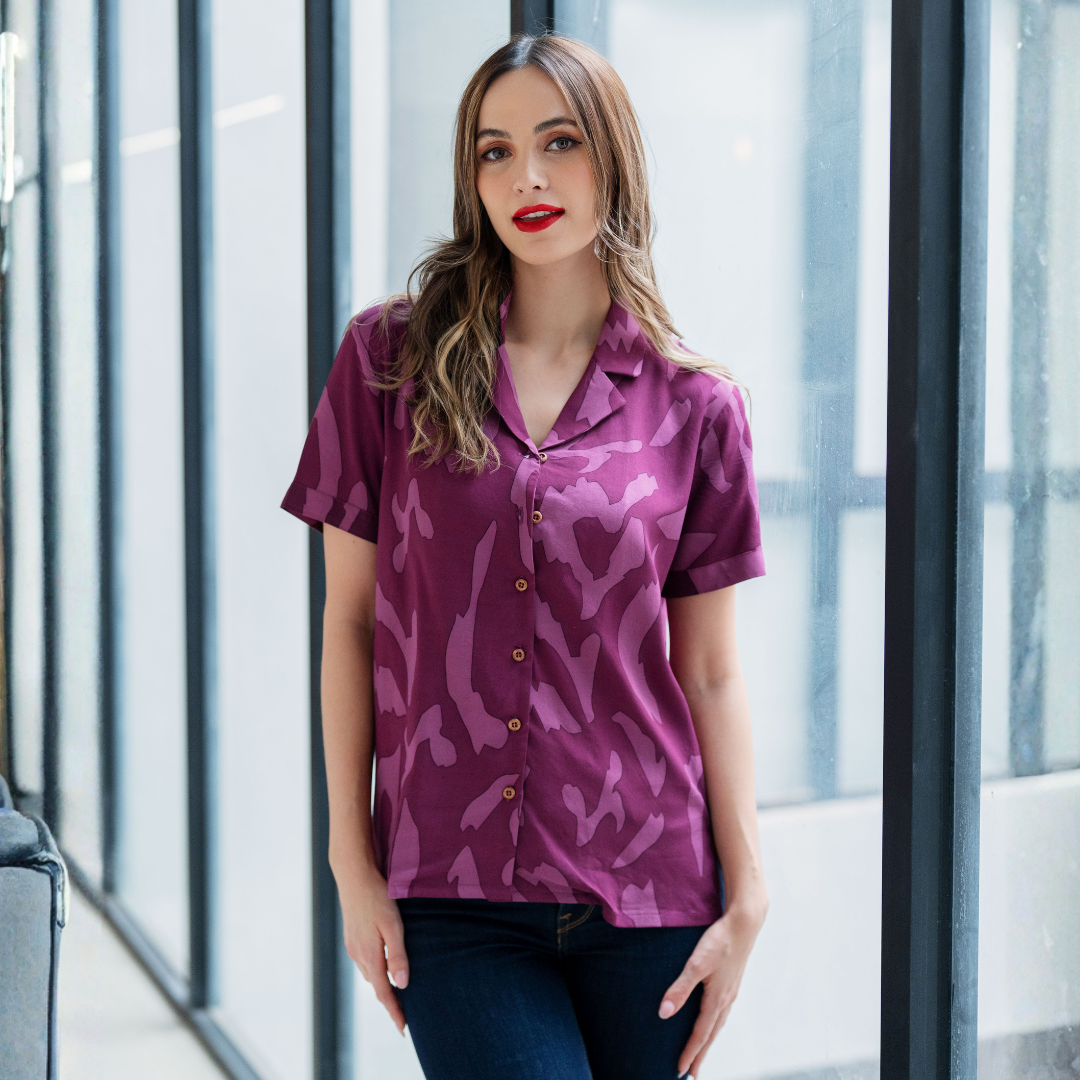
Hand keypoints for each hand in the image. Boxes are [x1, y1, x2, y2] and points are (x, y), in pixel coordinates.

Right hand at [337, 865, 409, 1033]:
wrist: (353, 875)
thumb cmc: (377, 897)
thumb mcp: (393, 924)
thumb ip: (397, 954)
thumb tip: (402, 984)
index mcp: (369, 956)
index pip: (384, 993)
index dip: (394, 1012)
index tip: (403, 1029)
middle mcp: (358, 955)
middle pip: (375, 986)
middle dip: (389, 1002)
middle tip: (403, 1016)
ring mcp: (352, 946)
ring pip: (369, 974)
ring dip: (381, 986)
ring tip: (396, 994)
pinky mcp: (351, 937)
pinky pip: (364, 962)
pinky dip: (374, 971)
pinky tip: (381, 966)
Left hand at [659, 898, 767, 1077]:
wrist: (744, 923)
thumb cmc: (720, 941)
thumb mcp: (696, 963)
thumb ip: (680, 988)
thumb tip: (664, 1013)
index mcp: (717, 999)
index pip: (700, 1034)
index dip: (689, 1052)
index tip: (680, 1070)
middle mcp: (726, 999)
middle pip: (711, 1034)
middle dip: (700, 1054)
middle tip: (692, 1074)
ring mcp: (731, 991)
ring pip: (718, 1024)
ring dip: (708, 1040)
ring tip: (700, 1052)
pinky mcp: (733, 981)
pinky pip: (722, 1011)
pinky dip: (715, 1023)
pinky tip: (712, 1019)